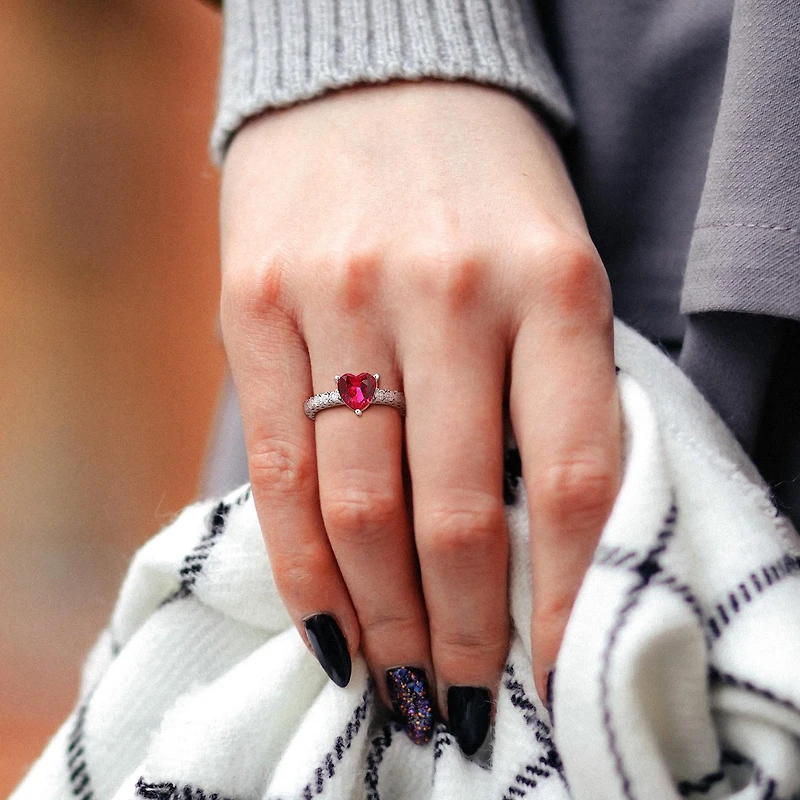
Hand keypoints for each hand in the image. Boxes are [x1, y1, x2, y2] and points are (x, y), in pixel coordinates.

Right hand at [219, 79, 620, 751]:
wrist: (376, 79)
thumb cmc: (478, 193)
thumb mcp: (548, 272)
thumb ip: (543, 398)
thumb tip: (526, 554)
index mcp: (553, 286)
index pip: (572, 480)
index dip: (567, 599)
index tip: (557, 673)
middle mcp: (448, 293)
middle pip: (455, 515)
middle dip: (459, 636)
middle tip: (463, 705)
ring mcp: (342, 298)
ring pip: (359, 507)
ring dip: (381, 619)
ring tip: (399, 683)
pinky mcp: (255, 304)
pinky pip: (278, 466)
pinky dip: (302, 567)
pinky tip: (327, 625)